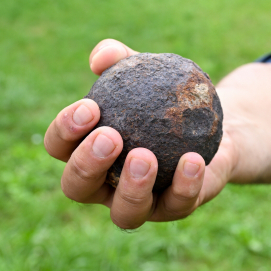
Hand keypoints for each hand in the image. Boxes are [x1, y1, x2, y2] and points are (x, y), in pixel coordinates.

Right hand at [44, 39, 236, 228]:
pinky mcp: (176, 209)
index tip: (90, 107)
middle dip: (87, 165)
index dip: (65, 130)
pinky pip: (178, 204)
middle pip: (77, 188)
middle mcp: (105, 186)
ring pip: (124, 213)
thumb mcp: (144, 70)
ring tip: (144, 156)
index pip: (59, 147)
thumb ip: (120, 58)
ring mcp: (140, 204)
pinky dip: (185, 184)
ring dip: (131, 187)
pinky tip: (193, 160)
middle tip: (111, 137)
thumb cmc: (163, 98)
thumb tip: (101, 57)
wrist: (212, 125)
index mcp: (86, 152)